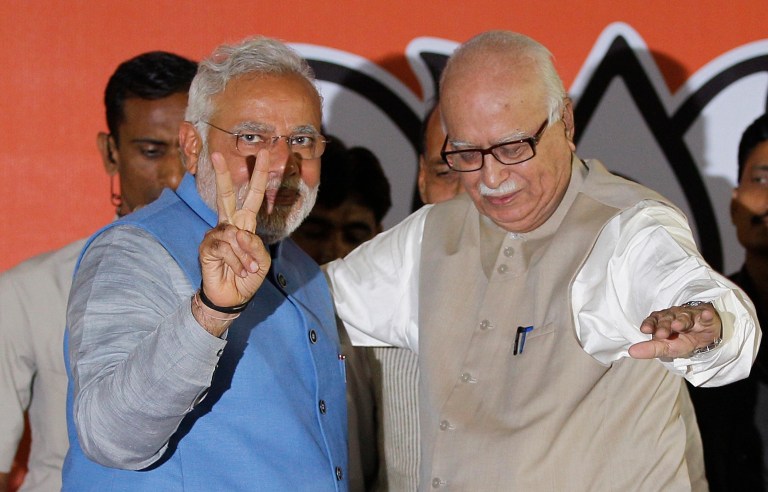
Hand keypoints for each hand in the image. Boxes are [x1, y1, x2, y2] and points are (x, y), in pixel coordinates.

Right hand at [195, 150, 271, 334]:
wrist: (233, 297)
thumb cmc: (248, 276)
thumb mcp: (262, 261)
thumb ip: (255, 245)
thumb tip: (238, 233)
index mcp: (245, 224)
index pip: (252, 196)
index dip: (259, 176)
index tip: (264, 153)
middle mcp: (228, 224)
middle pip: (226, 195)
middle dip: (223, 174)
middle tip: (216, 153)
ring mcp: (215, 234)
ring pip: (233, 234)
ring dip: (245, 256)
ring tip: (247, 270)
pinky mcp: (206, 246)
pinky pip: (225, 247)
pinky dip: (236, 261)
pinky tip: (238, 271)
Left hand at [628, 302, 721, 358]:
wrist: (704, 337)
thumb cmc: (682, 340)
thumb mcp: (666, 347)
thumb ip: (650, 349)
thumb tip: (631, 352)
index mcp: (661, 321)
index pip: (653, 320)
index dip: (649, 324)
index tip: (645, 330)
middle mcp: (673, 316)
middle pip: (667, 318)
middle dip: (664, 326)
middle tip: (662, 334)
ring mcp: (690, 315)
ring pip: (684, 316)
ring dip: (681, 320)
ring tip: (678, 326)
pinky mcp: (705, 317)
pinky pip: (705, 315)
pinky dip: (705, 315)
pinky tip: (706, 315)